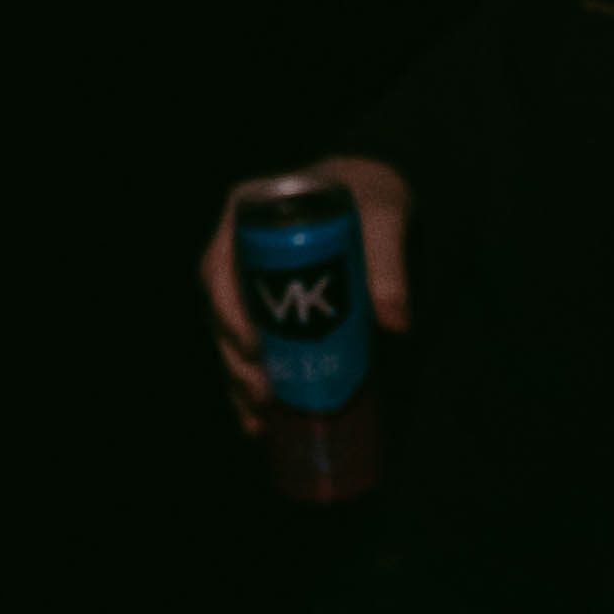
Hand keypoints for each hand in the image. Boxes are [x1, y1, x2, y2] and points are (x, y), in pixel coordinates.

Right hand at [198, 154, 406, 429]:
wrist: (376, 193)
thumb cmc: (370, 193)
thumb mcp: (383, 217)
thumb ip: (388, 263)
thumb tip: (394, 323)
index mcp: (244, 214)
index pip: (219, 267)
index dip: (228, 312)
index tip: (254, 347)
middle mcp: (233, 247)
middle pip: (219, 309)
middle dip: (233, 356)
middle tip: (263, 391)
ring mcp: (243, 277)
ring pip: (226, 333)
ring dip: (237, 377)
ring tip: (258, 417)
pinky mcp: (259, 304)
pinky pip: (244, 344)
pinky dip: (248, 382)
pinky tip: (256, 420)